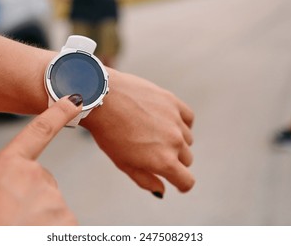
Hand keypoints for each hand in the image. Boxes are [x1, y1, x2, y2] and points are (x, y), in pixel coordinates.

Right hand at [0, 95, 82, 225]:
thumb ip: (12, 177)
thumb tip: (34, 181)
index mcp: (8, 165)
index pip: (39, 130)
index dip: (57, 113)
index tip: (74, 100)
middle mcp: (34, 176)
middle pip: (44, 182)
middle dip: (33, 197)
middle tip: (12, 216)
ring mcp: (53, 199)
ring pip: (53, 205)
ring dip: (40, 217)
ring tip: (17, 228)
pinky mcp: (67, 221)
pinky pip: (62, 223)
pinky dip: (50, 231)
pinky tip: (31, 234)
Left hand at [81, 69, 194, 197]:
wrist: (101, 98)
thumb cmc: (109, 133)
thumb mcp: (124, 163)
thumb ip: (146, 180)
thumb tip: (162, 191)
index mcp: (163, 161)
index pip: (187, 181)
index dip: (182, 185)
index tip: (177, 183)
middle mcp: (174, 142)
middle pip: (187, 159)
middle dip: (175, 160)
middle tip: (155, 153)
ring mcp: (175, 120)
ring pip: (187, 139)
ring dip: (177, 141)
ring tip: (154, 134)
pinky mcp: (173, 102)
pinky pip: (188, 118)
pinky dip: (182, 123)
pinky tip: (168, 122)